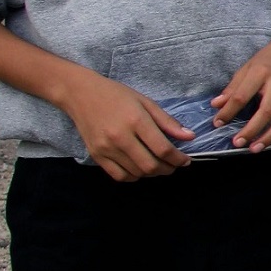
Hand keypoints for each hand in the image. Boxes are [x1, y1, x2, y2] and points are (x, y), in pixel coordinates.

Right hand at [57, 73, 192, 180]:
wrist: (80, 94)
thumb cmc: (116, 95)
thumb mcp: (145, 102)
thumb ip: (167, 122)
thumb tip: (190, 137)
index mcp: (136, 121)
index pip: (163, 149)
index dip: (179, 159)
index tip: (186, 160)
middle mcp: (120, 137)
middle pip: (150, 165)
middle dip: (168, 169)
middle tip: (174, 165)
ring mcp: (106, 148)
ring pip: (137, 173)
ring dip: (152, 173)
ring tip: (159, 165)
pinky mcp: (96, 156)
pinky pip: (119, 176)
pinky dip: (134, 176)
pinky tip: (140, 168)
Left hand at [214, 31, 270, 152]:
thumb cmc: (268, 58)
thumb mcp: (246, 67)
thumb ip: (232, 88)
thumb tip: (216, 105)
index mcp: (261, 74)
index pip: (242, 96)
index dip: (228, 111)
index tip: (217, 123)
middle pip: (266, 112)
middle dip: (251, 130)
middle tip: (237, 143)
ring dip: (270, 137)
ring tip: (255, 148)